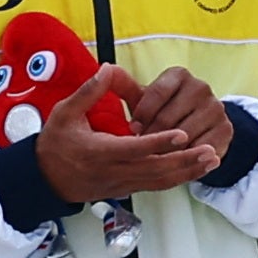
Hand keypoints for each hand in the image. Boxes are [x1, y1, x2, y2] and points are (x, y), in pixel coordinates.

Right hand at [34, 67, 218, 202]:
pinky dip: (178, 179)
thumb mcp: (64, 113)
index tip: (182, 133)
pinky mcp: (127, 189)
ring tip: (212, 160)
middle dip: (184, 160)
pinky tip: (197, 171)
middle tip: (209, 151)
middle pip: (155, 168)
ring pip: (160, 181)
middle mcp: (113, 170)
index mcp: (98, 151)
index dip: (160, 141)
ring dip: (188, 172)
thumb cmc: (55, 143)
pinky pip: (156, 186)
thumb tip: (107, 68)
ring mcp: (122, 183)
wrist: (45, 178)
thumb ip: (88, 92)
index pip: (135, 148)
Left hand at [126, 65, 224, 157]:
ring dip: (167, 149)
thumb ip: (124, 86)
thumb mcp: (142, 99)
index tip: (133, 129)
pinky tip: (176, 160)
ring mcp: (216, 108)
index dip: (141, 115)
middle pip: (169, 117)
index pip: (156, 94)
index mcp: (178, 75)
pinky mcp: (226, 129)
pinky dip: (187, 157)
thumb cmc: (160, 111)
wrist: (194, 125)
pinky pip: (201, 148)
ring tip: (156, 156)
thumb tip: (108, 69)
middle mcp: (201, 87)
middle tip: (142, 148)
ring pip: (184, 135)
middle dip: (152, 136)